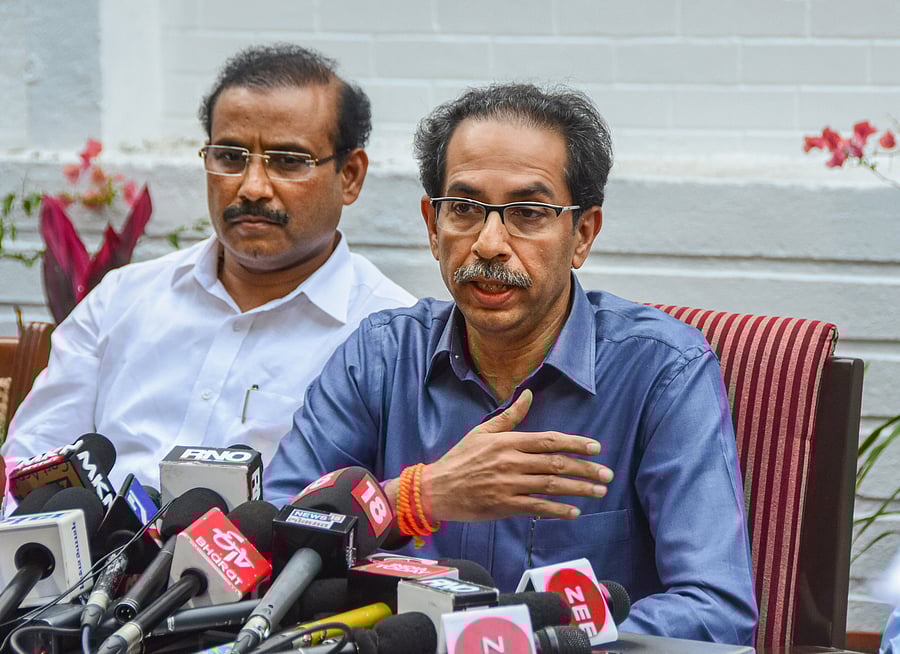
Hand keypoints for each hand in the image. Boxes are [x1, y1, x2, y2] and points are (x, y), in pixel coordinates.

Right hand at [423, 389, 612, 521]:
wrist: (437, 489)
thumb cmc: (460, 458)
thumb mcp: (482, 431)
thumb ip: (510, 416)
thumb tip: (528, 395)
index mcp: (508, 441)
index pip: (549, 440)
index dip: (575, 443)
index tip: (596, 448)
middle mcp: (511, 462)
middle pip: (555, 463)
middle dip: (585, 468)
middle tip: (606, 474)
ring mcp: (509, 485)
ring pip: (551, 485)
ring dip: (579, 489)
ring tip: (599, 491)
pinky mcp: (505, 505)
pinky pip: (537, 508)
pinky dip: (558, 510)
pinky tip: (575, 512)